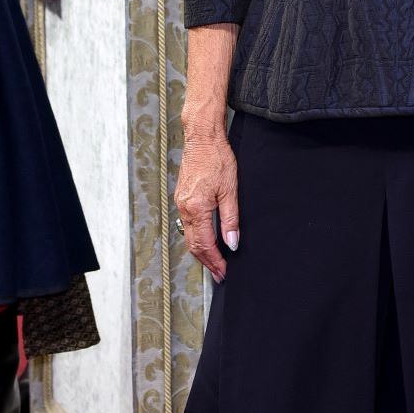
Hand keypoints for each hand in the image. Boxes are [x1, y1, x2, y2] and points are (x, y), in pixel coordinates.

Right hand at [174, 132, 239, 283]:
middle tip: (220, 274)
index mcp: (196, 208)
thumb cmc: (217, 158)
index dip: (215, 262)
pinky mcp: (182, 197)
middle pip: (194, 245)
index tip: (224, 272)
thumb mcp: (230, 190)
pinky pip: (187, 224)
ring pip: (189, 236)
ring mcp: (181, 203)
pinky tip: (206, 240)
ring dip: (201, 252)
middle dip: (207, 262)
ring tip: (214, 262)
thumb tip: (232, 244)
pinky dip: (197, 237)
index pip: (205, 245)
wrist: (202, 138)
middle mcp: (185, 208)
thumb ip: (231, 219)